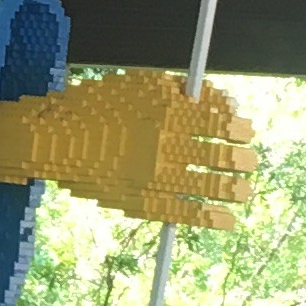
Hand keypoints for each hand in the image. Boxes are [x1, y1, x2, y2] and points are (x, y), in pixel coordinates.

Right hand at [0, 70, 257, 227]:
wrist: (54, 139)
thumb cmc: (100, 105)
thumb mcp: (141, 85)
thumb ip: (181, 92)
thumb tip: (221, 102)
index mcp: (166, 113)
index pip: (217, 124)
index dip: (238, 130)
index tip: (247, 132)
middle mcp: (163, 145)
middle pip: (217, 157)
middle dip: (240, 162)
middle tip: (250, 163)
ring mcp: (153, 176)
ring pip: (206, 187)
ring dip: (232, 190)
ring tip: (245, 191)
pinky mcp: (140, 201)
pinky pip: (183, 212)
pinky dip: (209, 218)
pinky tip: (226, 220)